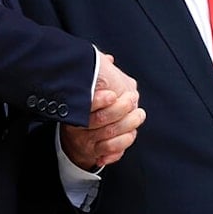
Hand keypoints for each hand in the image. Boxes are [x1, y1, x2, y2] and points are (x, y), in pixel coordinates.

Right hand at [61, 54, 145, 168]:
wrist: (73, 139)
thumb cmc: (84, 108)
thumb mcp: (85, 87)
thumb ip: (97, 73)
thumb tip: (109, 60)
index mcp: (75, 109)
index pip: (86, 105)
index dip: (100, 100)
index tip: (113, 94)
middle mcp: (78, 127)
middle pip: (101, 120)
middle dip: (121, 110)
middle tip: (132, 100)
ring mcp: (86, 141)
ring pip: (109, 136)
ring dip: (128, 125)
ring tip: (139, 115)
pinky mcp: (94, 153)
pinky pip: (110, 151)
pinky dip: (122, 144)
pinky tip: (130, 134)